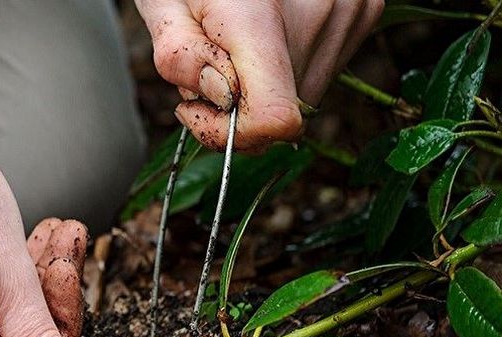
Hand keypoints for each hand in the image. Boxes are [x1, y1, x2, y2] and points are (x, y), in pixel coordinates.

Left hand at [136, 0, 383, 150]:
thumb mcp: (162, 3)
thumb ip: (179, 56)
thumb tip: (221, 99)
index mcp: (260, 18)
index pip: (273, 119)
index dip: (231, 134)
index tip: (196, 109)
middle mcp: (318, 15)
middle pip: (284, 114)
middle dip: (236, 107)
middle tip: (209, 64)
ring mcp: (348, 12)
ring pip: (303, 97)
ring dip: (262, 88)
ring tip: (237, 42)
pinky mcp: (363, 10)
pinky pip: (319, 72)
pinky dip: (288, 67)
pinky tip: (268, 33)